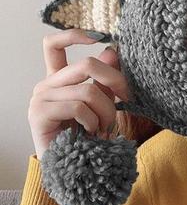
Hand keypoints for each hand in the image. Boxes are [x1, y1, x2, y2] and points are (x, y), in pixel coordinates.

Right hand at [28, 29, 131, 159]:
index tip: (98, 36)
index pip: (53, 44)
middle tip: (128, 100)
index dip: (73, 35)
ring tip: (104, 128)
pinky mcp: (39, 114)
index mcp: (59, 80)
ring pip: (88, 90)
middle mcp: (46, 85)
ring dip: (106, 112)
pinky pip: (78, 107)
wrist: (75, 170)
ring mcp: (40, 99)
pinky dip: (93, 122)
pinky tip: (92, 134)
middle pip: (86, 65)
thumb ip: (104, 79)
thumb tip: (112, 51)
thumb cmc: (89, 138)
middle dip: (116, 82)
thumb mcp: (101, 104)